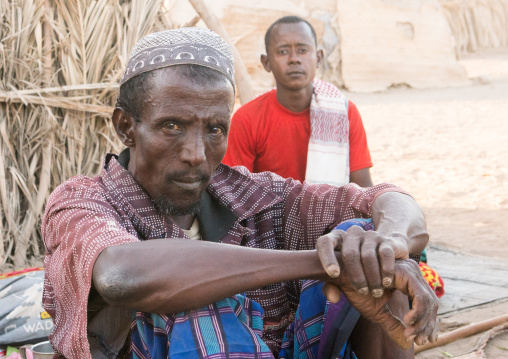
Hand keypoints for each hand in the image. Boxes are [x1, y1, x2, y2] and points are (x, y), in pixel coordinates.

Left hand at [316, 225, 408, 297]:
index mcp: (336, 239)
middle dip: (355, 276)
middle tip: (362, 292)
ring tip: (375, 292)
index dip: (327, 257)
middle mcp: (352, 234)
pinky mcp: (387, 241)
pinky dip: (386, 270)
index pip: (324, 242)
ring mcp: (370, 236)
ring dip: (372, 278)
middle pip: (349, 253)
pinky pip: (385, 254)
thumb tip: (333, 297)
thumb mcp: (343, 278)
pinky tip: (386, 283)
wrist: (388, 257)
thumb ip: (333, 286)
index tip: (333, 274)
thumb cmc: (358, 269)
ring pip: (368, 255)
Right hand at [323, 259, 438, 348]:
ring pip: (428, 301)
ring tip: (411, 335)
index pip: (427, 303)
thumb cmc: (356, 290)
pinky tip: (408, 322)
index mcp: (408, 279)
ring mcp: (409, 270)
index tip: (422, 341)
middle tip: (420, 342)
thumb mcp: (378, 312)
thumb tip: (406, 343)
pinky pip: (420, 296)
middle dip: (428, 325)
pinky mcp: (405, 272)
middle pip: (432, 302)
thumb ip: (393, 324)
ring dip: (422, 322)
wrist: (341, 275)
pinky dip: (417, 312)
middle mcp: (412, 271)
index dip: (428, 324)